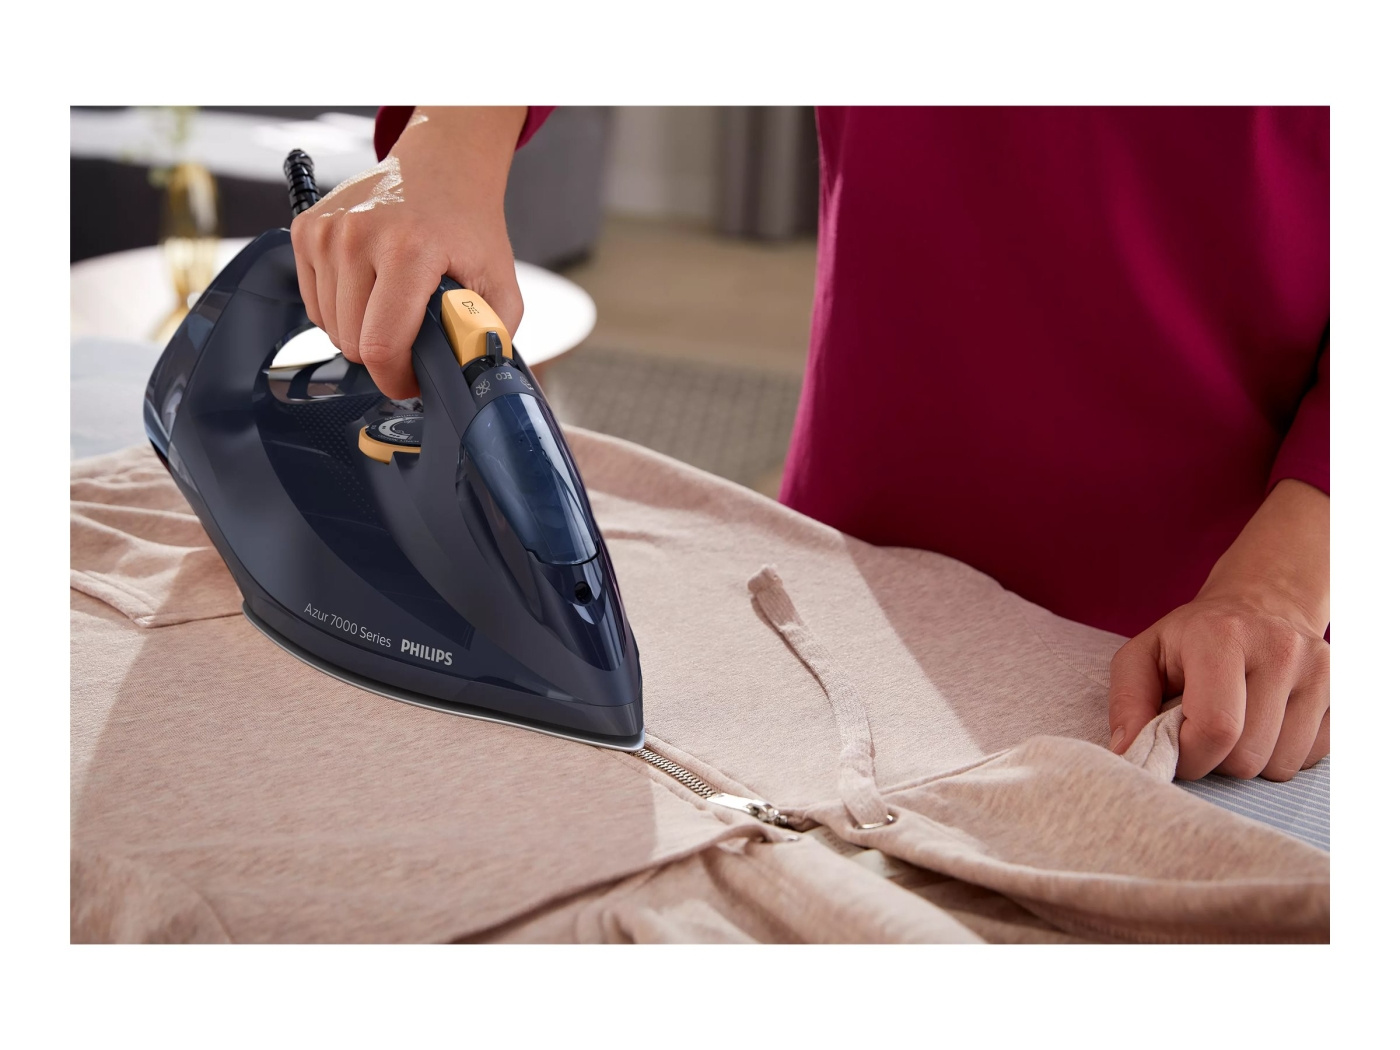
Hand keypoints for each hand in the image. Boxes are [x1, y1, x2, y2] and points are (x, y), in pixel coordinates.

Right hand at [289, 106, 526, 398]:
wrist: (442, 165)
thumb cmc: (468, 226)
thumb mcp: (499, 283)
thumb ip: (490, 337)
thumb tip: (469, 379)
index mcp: (409, 250)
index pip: (381, 346)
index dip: (396, 379)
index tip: (412, 380)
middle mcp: (359, 236)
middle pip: (352, 343)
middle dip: (383, 356)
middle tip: (412, 339)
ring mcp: (327, 231)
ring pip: (330, 328)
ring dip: (361, 332)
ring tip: (394, 307)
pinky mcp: (306, 230)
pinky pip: (314, 304)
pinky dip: (341, 311)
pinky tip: (370, 290)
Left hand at [1108, 479, 1329, 780]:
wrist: (1259, 603)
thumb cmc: (1192, 638)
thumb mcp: (1144, 654)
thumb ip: (1127, 701)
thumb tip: (1127, 753)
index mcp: (1222, 635)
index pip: (1216, 728)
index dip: (1190, 758)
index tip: (1176, 752)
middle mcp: (1278, 648)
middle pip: (1248, 755)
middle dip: (1215, 760)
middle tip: (1201, 733)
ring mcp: (1318, 669)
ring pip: (1280, 765)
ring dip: (1248, 760)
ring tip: (1234, 723)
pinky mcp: (1340, 691)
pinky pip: (1310, 757)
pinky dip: (1280, 753)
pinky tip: (1265, 722)